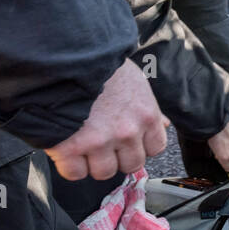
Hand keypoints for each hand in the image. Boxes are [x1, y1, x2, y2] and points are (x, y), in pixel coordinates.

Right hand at [45, 59, 168, 181]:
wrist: (65, 56)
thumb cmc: (100, 65)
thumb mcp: (134, 81)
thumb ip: (149, 107)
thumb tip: (164, 124)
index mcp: (146, 115)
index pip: (155, 148)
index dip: (139, 147)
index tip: (127, 142)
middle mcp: (128, 132)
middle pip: (131, 165)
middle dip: (117, 157)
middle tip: (102, 143)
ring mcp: (100, 142)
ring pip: (103, 172)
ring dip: (92, 163)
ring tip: (81, 142)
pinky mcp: (71, 147)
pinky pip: (74, 173)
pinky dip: (68, 164)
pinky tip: (64, 147)